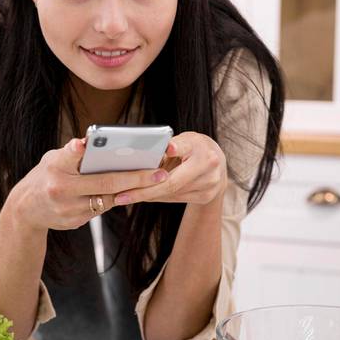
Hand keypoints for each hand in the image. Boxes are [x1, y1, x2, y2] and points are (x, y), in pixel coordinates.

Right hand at [9, 138, 169, 230]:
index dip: (75, 151)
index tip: (83, 144)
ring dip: (131, 189)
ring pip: (108, 199)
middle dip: (135, 178)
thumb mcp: (52, 160)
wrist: (25, 210)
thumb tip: (98, 143)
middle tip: (160, 173)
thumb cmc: (45, 176)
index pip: (66, 156)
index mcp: (54, 168)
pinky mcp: (74, 223)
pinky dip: (116, 198)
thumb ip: (73, 154)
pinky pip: (102, 209)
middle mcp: (60, 189)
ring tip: (155, 179)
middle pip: (104, 184)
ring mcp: (68, 209)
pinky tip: (132, 190)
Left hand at [112, 132, 226, 206]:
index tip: (167, 149)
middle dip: (143, 190)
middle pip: (172, 182)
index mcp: (202, 148)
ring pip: (171, 193)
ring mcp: (209, 184)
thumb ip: (169, 146)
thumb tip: (143, 153)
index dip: (175, 149)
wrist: (218, 166)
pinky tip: (142, 196)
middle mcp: (209, 167)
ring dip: (146, 195)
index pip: (184, 148)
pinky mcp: (206, 197)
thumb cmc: (194, 148)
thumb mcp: (185, 140)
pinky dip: (157, 197)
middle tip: (121, 196)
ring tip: (124, 197)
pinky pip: (175, 199)